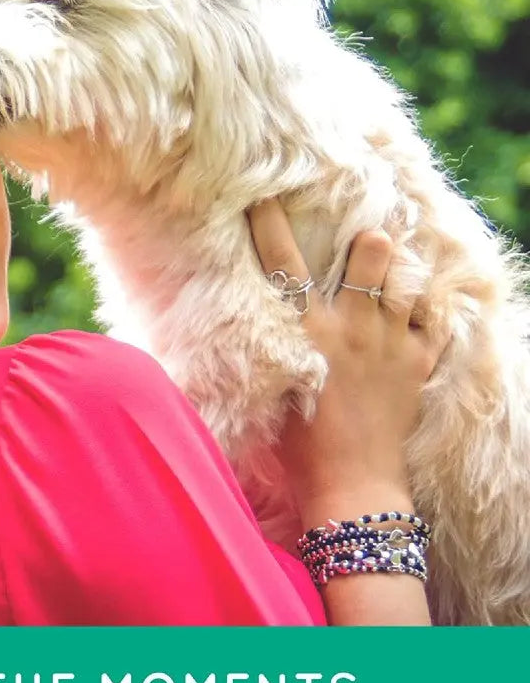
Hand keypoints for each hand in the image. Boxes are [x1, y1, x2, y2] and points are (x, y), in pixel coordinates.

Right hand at [248, 199, 446, 526]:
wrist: (351, 486)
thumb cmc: (299, 446)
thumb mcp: (274, 388)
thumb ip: (272, 348)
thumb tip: (250, 328)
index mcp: (307, 330)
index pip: (284, 262)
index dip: (271, 224)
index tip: (265, 196)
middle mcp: (352, 326)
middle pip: (369, 257)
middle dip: (368, 241)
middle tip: (365, 238)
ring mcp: (392, 343)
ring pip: (406, 284)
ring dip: (398, 275)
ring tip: (393, 270)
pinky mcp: (419, 365)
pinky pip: (432, 323)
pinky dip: (425, 315)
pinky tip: (417, 315)